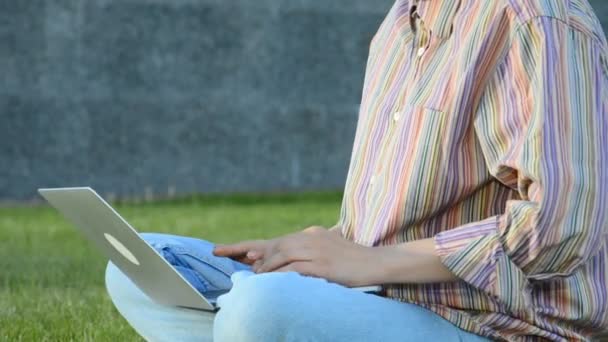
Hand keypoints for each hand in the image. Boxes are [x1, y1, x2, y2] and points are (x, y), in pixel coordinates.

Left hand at [214, 226, 376, 286]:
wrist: (378, 263)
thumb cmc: (353, 260)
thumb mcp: (328, 250)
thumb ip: (306, 252)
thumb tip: (281, 265)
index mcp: (310, 234)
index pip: (273, 240)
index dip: (244, 246)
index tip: (219, 250)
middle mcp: (310, 238)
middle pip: (274, 246)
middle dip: (253, 257)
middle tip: (243, 270)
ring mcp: (317, 251)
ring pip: (281, 256)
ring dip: (266, 268)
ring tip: (258, 278)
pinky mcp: (323, 266)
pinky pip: (295, 269)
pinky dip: (281, 275)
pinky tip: (273, 282)